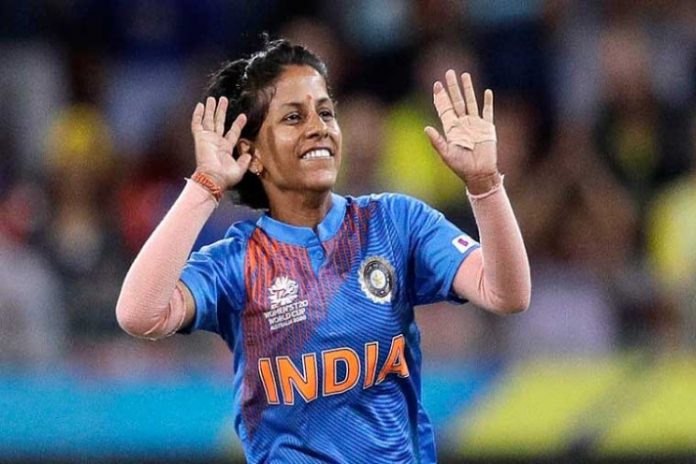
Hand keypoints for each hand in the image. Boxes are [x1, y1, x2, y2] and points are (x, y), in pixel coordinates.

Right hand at [191, 96, 249, 189]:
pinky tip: (200, 105)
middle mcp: (216, 142)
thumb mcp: (240, 169)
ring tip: (213, 98)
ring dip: (211, 109)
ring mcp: (207, 139)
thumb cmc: (225, 177)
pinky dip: (198, 114)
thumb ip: (244, 161)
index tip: (243, 116)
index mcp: (225, 148)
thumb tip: (249, 155)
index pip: (232, 132)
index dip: (237, 124)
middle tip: (223, 100)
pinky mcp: (199, 138)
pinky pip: (197, 124)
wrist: (213, 178)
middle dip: (221, 111)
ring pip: (209, 120)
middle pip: (219, 122)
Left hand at [425, 70, 497, 188]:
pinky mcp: (487, 129)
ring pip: (471, 102)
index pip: (444, 109)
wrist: (479, 175)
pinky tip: (487, 92)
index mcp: (451, 129)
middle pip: (457, 101)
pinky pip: (487, 112)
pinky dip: (488, 102)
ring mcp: (475, 124)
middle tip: (449, 72)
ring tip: (465, 75)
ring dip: (468, 89)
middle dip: (452, 87)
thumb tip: (426, 128)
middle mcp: (463, 124)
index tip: (436, 85)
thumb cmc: (461, 167)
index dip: (440, 97)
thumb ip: (437, 141)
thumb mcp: (446, 154)